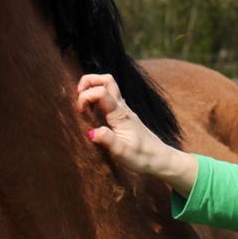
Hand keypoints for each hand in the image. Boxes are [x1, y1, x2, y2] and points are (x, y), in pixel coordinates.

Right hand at [76, 74, 196, 193]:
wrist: (160, 159)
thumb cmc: (142, 156)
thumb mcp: (122, 152)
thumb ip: (107, 140)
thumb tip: (91, 132)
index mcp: (120, 114)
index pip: (101, 92)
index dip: (86, 96)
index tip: (80, 112)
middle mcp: (122, 108)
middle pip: (106, 80)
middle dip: (88, 81)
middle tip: (77, 96)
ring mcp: (123, 110)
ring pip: (109, 86)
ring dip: (93, 87)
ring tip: (82, 103)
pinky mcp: (123, 115)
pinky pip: (109, 97)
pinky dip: (97, 97)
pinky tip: (92, 111)